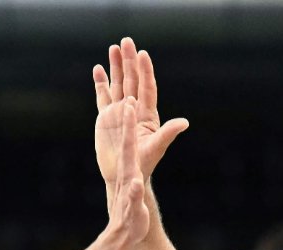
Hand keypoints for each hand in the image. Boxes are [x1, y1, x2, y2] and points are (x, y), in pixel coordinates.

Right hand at [93, 37, 188, 183]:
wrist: (125, 174)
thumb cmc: (143, 163)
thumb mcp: (156, 148)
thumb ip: (168, 133)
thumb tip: (185, 122)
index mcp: (146, 113)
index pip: (146, 87)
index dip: (145, 70)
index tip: (142, 54)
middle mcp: (134, 108)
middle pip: (132, 79)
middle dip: (129, 60)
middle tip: (126, 41)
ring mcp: (120, 111)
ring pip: (118, 83)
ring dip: (116, 66)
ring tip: (113, 47)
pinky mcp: (106, 117)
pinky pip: (103, 96)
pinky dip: (101, 82)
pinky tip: (98, 69)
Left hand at [97, 102, 148, 249]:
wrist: (121, 235)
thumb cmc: (131, 225)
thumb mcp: (134, 212)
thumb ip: (134, 197)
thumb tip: (136, 184)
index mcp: (129, 174)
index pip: (128, 144)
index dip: (129, 124)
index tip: (129, 104)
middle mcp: (125, 168)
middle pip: (126, 137)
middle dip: (125, 116)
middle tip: (127, 92)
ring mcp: (126, 172)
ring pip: (126, 141)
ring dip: (126, 123)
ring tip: (125, 100)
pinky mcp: (127, 177)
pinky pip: (126, 152)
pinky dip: (128, 136)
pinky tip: (127, 127)